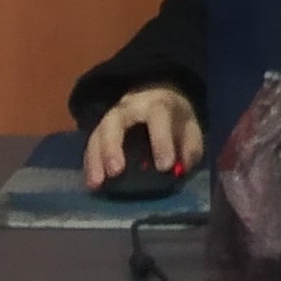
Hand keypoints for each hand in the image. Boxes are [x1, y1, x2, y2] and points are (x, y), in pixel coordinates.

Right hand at [82, 85, 202, 188]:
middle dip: (113, 146)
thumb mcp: (189, 128)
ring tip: (96, 182)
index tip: (165, 166)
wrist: (156, 97)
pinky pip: (91, 145)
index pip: (158, 117)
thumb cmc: (174, 118)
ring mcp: (111, 117)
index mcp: (157, 104)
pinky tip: (92, 183)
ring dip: (95, 159)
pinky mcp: (100, 130)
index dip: (161, 141)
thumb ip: (190, 147)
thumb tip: (184, 167)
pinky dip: (90, 164)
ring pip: (97, 133)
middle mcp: (129, 107)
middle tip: (116, 171)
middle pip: (115, 121)